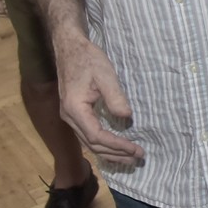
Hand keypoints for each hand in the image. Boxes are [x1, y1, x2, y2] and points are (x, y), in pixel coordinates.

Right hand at [56, 37, 143, 165]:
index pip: (97, 136)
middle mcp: (69, 117)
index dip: (117, 145)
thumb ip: (115, 98)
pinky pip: (88, 135)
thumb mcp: (105, 76)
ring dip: (109, 152)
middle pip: (92, 144)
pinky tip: (114, 148)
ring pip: (89, 142)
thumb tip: (127, 117)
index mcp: (75, 109)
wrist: (70, 49)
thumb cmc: (88, 59)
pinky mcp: (74, 114)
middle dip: (115, 154)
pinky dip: (102, 144)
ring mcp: (70, 117)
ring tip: (129, 157)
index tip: (136, 149)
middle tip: (137, 158)